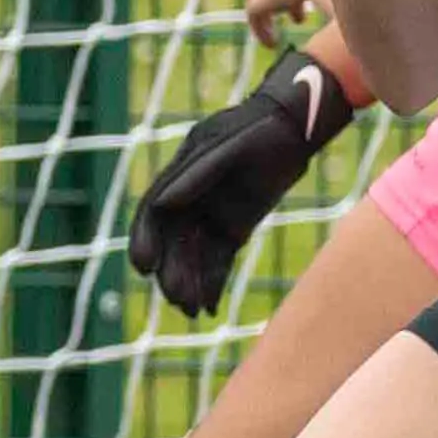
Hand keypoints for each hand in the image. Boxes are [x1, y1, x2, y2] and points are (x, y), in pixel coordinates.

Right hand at [127, 48, 355, 316]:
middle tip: (177, 299)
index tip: (143, 266)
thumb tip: (162, 205)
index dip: (145, 239)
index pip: (154, 212)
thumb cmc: (261, 129)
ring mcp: (212, 213)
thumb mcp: (230, 148)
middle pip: (173, 240)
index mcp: (181, 172)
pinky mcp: (233, 228)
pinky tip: (209, 307)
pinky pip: (218, 261)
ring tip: (192, 311)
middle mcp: (191, 197)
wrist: (294, 127)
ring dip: (190, 283)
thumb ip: (196, 175)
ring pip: (194, 255)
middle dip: (172, 270)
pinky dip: (212, 284)